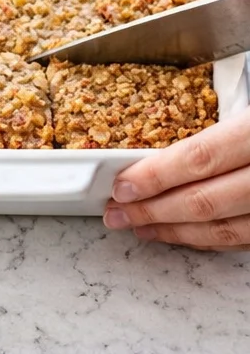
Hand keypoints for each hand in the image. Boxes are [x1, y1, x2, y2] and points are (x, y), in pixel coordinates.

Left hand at [103, 109, 249, 248]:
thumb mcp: (246, 114)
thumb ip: (214, 129)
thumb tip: (159, 145)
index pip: (199, 158)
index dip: (156, 175)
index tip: (122, 185)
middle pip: (203, 201)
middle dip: (153, 210)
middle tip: (117, 213)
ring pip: (221, 228)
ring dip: (175, 231)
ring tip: (139, 227)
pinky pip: (240, 239)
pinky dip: (205, 238)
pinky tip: (180, 233)